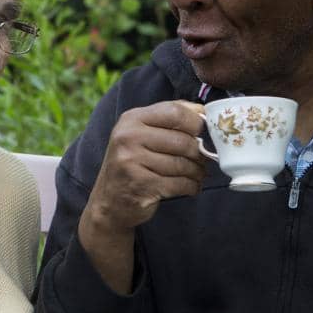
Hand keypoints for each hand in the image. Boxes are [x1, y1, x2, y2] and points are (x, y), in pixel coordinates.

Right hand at [76, 101, 205, 293]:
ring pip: (183, 164)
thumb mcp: (142, 133)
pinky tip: (190, 187)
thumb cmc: (133, 163)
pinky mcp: (141, 184)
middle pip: (183, 141)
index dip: (196, 123)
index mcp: (132, 119)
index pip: (175, 112)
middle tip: (203, 161)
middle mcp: (128, 137)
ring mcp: (132, 161)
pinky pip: (180, 183)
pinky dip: (191, 187)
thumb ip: (169, 118)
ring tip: (197, 175)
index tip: (203, 133)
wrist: (109, 202)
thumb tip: (202, 111)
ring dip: (197, 172)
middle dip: (199, 154)